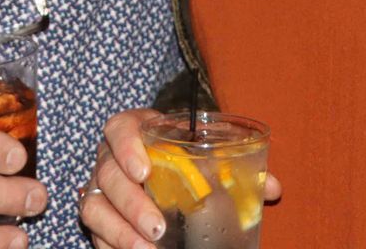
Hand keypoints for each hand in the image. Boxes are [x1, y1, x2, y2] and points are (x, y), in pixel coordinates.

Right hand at [78, 110, 280, 248]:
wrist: (166, 171)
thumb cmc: (187, 158)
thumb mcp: (209, 154)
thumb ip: (237, 166)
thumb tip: (272, 187)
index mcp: (136, 131)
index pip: (119, 128)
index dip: (126, 146)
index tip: (145, 169)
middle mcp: (111, 158)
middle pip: (107, 174)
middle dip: (131, 203)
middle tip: (158, 227)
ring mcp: (101, 188)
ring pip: (94, 206)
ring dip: (120, 231)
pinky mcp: (99, 215)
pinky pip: (95, 232)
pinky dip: (112, 245)